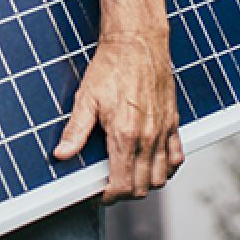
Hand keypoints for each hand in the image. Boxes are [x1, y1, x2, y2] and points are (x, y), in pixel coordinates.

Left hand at [52, 32, 182, 202]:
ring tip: (129, 177)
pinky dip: (167, 168)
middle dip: (125, 193)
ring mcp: (163, 131)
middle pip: (143, 186)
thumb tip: (61, 154)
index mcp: (125, 135)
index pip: (122, 184)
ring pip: (162, 177)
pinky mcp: (173, 122)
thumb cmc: (112, 67)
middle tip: (110, 186)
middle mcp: (148, 137)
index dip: (109, 196)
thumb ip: (75, 131)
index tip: (100, 193)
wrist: (137, 43)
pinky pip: (177, 157)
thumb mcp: (86, 98)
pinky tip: (153, 164)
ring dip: (146, 184)